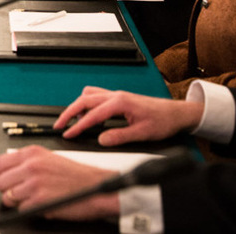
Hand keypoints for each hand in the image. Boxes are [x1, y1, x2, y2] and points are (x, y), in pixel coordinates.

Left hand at [0, 146, 119, 220]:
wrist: (97, 187)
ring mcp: (34, 183)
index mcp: (32, 153)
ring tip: (31, 200)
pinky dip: (29, 211)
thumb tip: (11, 170)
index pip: (0, 163)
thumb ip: (29, 161)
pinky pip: (21, 209)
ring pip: (8, 197)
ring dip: (17, 202)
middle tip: (19, 194)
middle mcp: (31, 166)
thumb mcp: (50, 158)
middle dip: (8, 190)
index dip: (3, 175)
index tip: (8, 181)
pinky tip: (41, 206)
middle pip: (0, 182)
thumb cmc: (76, 176)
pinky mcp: (40, 200)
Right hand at [54, 86, 203, 146]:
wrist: (176, 113)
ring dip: (77, 106)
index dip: (78, 126)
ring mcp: (116, 94)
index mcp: (120, 103)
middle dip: (69, 112)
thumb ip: (120, 136)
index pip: (92, 115)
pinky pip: (96, 95)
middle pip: (84, 100)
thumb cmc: (163, 121)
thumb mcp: (143, 133)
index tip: (68, 134)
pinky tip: (89, 115)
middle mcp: (116, 96)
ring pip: (88, 95)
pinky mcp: (118, 97)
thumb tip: (101, 140)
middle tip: (59, 125)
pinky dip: (87, 103)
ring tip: (72, 121)